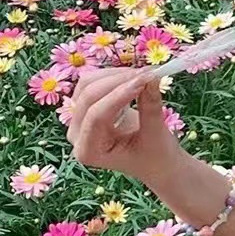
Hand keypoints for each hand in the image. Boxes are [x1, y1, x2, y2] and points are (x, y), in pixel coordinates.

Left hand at [67, 69, 184, 186]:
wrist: (154, 162)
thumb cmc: (156, 156)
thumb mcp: (156, 134)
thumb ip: (150, 106)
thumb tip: (151, 77)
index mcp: (89, 152)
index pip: (97, 116)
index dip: (120, 94)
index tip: (146, 80)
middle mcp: (77, 136)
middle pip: (88, 96)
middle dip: (118, 80)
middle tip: (148, 74)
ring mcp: (79, 120)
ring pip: (87, 84)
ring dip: (116, 74)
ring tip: (144, 74)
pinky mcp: (87, 108)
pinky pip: (93, 82)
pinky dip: (114, 75)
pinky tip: (134, 77)